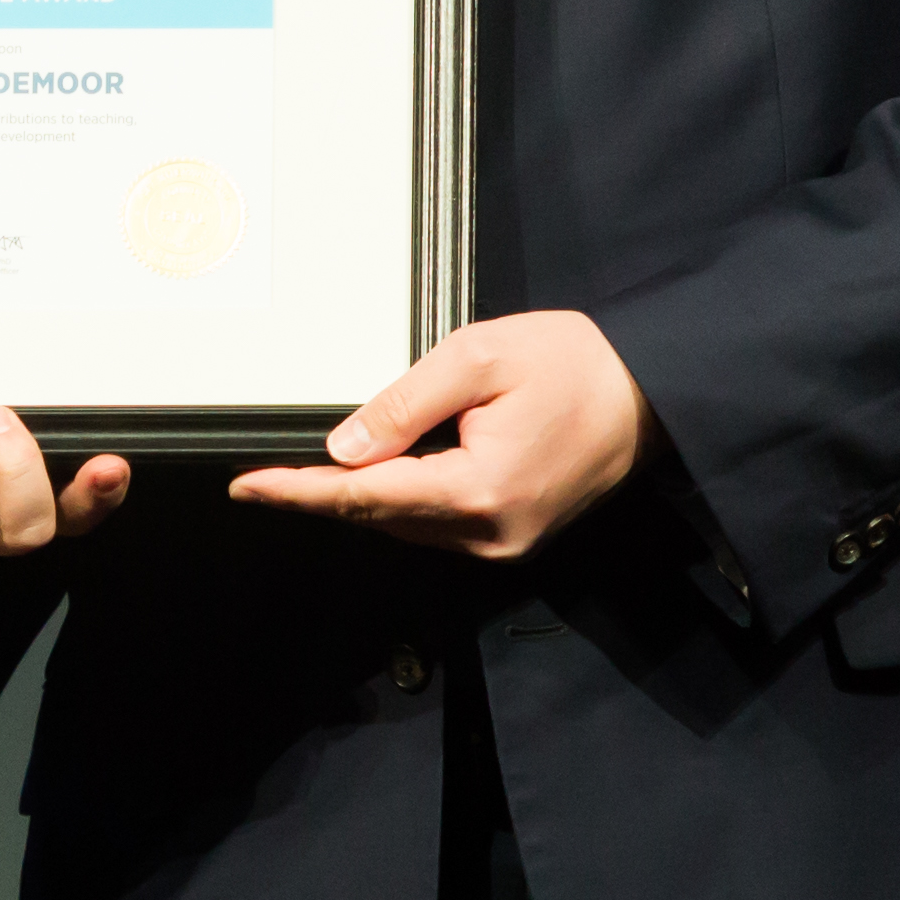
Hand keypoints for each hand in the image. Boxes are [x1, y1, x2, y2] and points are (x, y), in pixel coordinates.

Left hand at [227, 312, 647, 562]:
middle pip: (381, 516)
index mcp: (479, 489)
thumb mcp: (479, 357)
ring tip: (339, 460)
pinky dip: (406, 498)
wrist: (651, 396)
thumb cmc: (576, 365)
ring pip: (406, 524)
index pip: (365, 495)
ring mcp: (503, 542)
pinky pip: (437, 524)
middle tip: (271, 471)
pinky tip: (395, 468)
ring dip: (368, 495)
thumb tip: (343, 447)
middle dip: (327, 491)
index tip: (247, 488)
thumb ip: (404, 404)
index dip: (299, 491)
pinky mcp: (512, 538)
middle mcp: (489, 533)